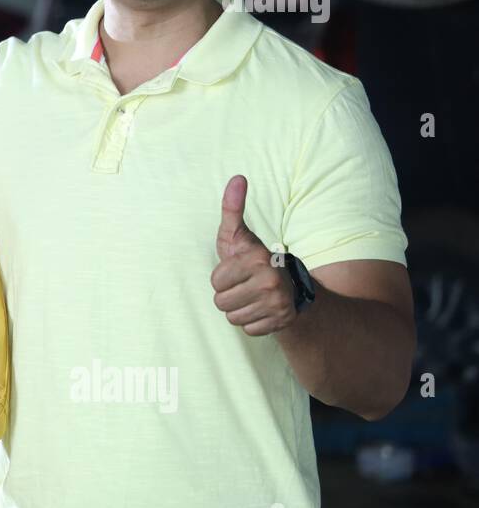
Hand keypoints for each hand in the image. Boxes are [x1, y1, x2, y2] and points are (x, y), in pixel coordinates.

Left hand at [211, 175, 296, 335]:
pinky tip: (262, 309)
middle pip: (220, 302)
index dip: (221, 277)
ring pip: (232, 317)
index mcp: (257, 258)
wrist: (292, 288)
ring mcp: (277, 304)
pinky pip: (248, 330)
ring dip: (238, 309)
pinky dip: (252, 322)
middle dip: (228, 295)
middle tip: (245, 285)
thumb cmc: (254, 259)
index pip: (215, 281)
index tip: (237, 271)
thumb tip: (237, 178)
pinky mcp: (281, 322)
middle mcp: (270, 281)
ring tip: (252, 297)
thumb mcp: (239, 235)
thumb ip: (233, 208)